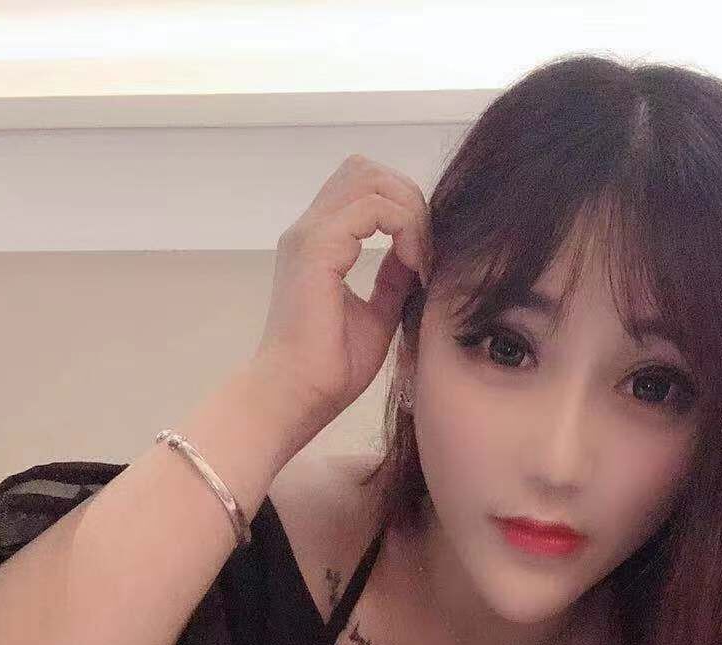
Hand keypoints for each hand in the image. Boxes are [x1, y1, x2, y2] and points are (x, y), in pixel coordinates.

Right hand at [251, 153, 432, 431]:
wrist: (295, 397)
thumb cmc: (327, 370)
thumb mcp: (375, 316)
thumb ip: (392, 281)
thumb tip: (416, 255)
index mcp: (319, 244)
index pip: (363, 189)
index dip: (403, 210)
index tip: (423, 262)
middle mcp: (309, 230)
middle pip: (367, 170)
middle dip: (408, 199)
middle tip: (426, 251)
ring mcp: (310, 235)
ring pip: (372, 179)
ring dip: (410, 213)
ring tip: (421, 261)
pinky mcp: (317, 248)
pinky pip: (374, 208)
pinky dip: (405, 228)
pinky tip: (414, 266)